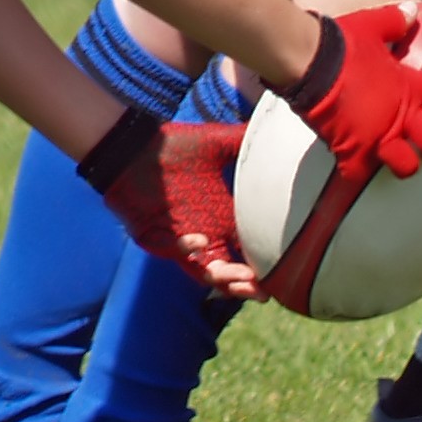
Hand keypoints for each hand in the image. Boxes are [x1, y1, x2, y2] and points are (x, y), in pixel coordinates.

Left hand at [82, 109, 262, 294]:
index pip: (250, 249)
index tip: (288, 271)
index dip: (266, 265)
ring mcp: (179, 239)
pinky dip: (188, 250)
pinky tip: (202, 241)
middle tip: (265, 290)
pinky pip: (172, 251)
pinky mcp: (153, 237)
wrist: (133, 145)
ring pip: (204, 272)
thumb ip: (244, 141)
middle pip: (230, 272)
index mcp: (223, 217)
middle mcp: (205, 233)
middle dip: (247, 284)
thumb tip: (279, 130)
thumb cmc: (174, 145)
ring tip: (243, 277)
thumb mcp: (216, 143)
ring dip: (224, 278)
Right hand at [272, 5, 421, 186]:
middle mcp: (400, 118)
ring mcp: (377, 138)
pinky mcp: (351, 152)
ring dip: (406, 166)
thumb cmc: (343, 43)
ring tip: (402, 162)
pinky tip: (354, 169)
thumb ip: (395, 21)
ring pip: (406, 167)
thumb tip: (411, 10)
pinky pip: (359, 173)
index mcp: (410, 88)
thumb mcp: (373, 25)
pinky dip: (357, 173)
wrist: (309, 61)